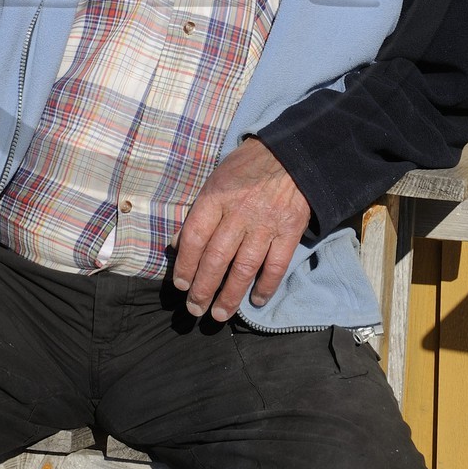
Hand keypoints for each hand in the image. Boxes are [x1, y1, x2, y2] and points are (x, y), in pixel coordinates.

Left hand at [172, 139, 310, 322]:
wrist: (291, 154)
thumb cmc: (247, 168)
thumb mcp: (215, 180)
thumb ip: (199, 213)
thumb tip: (176, 245)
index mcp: (216, 197)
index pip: (195, 238)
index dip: (185, 265)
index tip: (180, 284)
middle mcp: (239, 213)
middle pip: (216, 258)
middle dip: (203, 289)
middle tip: (195, 309)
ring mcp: (265, 224)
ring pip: (244, 268)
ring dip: (230, 295)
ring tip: (219, 314)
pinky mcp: (289, 231)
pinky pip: (275, 266)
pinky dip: (266, 286)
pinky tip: (256, 299)